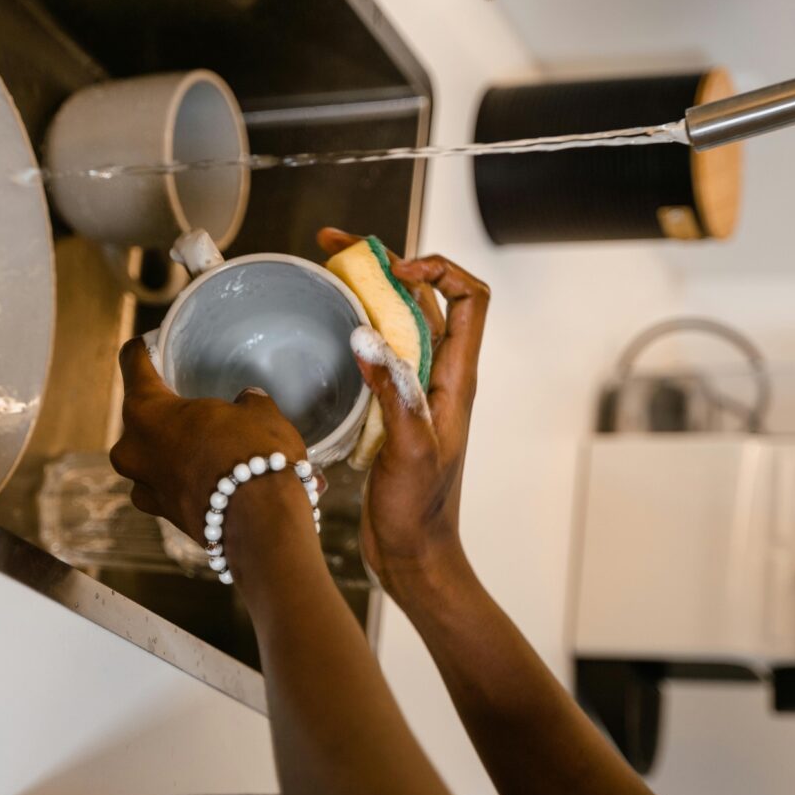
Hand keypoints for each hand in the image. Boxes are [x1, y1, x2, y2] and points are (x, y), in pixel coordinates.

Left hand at [110, 339, 312, 568]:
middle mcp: (133, 450)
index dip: (142, 350)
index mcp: (147, 411)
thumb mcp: (259, 414)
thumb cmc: (255, 455)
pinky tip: (227, 483)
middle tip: (201, 411)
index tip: (149, 344)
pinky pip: (179, 491)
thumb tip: (246, 402)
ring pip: (160, 460)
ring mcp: (146, 488)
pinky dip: (198, 484)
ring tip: (223, 453)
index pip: (134, 364)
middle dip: (172, 416)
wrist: (263, 523)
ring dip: (184, 454)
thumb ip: (247, 404)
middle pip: (144, 419)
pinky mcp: (167, 517)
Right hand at [318, 228, 489, 600]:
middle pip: (426, 298)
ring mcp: (416, 388)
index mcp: (455, 378)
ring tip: (325, 270)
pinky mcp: (393, 404)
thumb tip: (366, 338)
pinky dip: (356, 327)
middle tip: (333, 244)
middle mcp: (439, 375)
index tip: (392, 268)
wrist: (413, 551)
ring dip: (368, 289)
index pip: (470, 299)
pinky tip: (328, 327)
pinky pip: (379, 351)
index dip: (438, 269)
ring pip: (399, 320)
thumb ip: (394, 394)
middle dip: (386, 263)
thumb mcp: (410, 450)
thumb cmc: (419, 509)